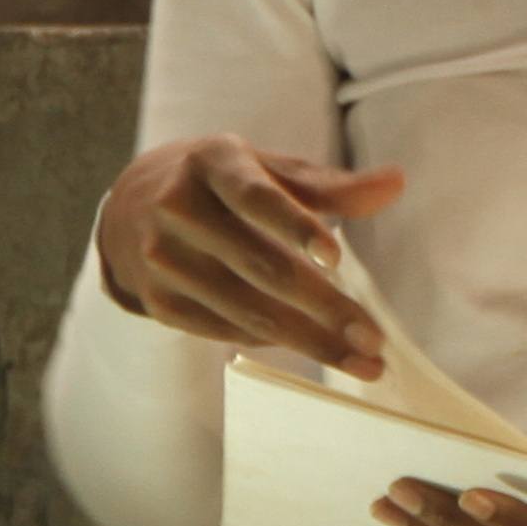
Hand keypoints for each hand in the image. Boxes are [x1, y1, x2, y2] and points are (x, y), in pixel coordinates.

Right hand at [95, 135, 405, 374]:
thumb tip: (395, 184)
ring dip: (310, 342)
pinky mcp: (159, 302)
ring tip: (363, 362)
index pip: (256, 197)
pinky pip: (227, 330)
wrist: (132, 207)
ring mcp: (163, 259)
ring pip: (247, 310)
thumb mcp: (268, 169)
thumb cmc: (222, 184)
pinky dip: (274, 341)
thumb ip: (330, 185)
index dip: (295, 227)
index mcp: (212, 163)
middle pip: (260, 266)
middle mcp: (178, 209)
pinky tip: (312, 346)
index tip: (336, 258)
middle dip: (324, 308)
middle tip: (373, 338)